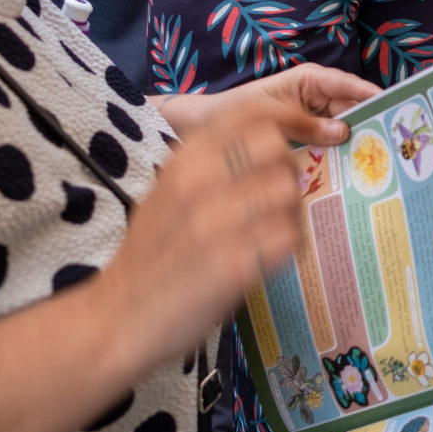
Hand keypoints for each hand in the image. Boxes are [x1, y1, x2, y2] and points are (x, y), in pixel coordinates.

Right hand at [96, 91, 353, 368]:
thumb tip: (279, 143)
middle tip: (280, 197)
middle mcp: (198, 183)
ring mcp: (216, 223)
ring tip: (271, 233)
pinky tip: (268, 259)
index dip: (294, 117)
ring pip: (290, 193)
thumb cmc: (151, 255)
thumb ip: (214, 164)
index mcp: (183, 160)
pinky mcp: (233, 264)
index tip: (316, 131)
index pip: (253, 111)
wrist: (116, 320)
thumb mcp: (170, 191)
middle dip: (290, 170)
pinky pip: (290, 238)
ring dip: (291, 213)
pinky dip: (289, 248)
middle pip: (279, 150)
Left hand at [155, 63, 379, 145]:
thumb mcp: (271, 116)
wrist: (203, 128)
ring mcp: (314, 119)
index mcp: (311, 81)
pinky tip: (352, 171)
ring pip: (345, 129)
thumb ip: (307, 123)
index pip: (349, 85)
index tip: (395, 108)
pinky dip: (340, 155)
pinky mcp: (308, 139)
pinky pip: (330, 144)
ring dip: (358, 143)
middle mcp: (318, 98)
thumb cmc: (234, 111)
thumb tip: (344, 133)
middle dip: (370, 123)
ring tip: (381, 160)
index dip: (372, 95)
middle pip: (353, 109)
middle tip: (394, 143)